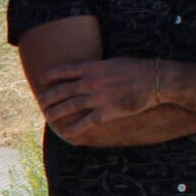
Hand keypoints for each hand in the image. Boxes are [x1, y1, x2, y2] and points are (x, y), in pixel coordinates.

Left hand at [37, 57, 163, 137]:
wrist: (155, 80)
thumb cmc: (138, 69)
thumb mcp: (114, 62)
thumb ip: (98, 68)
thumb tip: (89, 71)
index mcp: (93, 68)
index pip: (65, 71)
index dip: (51, 76)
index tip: (41, 80)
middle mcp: (91, 82)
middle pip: (63, 90)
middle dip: (49, 97)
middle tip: (40, 101)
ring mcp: (98, 98)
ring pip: (70, 106)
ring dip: (56, 112)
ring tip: (47, 116)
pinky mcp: (107, 112)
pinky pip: (85, 122)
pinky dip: (74, 128)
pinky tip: (65, 133)